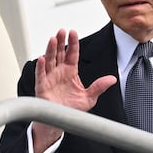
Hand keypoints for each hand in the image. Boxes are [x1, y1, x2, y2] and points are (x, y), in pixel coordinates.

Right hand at [31, 29, 116, 152]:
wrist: (59, 121)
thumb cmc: (71, 109)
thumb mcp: (89, 97)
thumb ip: (99, 87)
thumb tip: (112, 79)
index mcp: (70, 72)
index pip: (72, 54)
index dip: (73, 43)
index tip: (73, 32)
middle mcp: (59, 72)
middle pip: (59, 53)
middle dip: (60, 41)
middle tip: (62, 31)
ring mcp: (50, 78)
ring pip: (49, 60)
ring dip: (50, 50)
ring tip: (53, 39)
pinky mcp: (42, 86)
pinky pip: (40, 75)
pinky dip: (40, 67)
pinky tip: (42, 59)